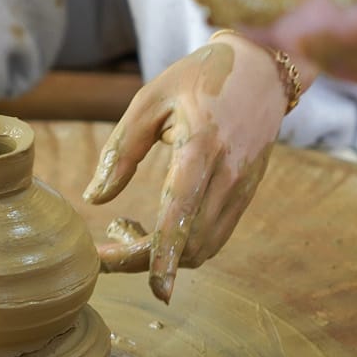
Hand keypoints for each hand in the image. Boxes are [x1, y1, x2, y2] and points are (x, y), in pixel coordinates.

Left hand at [87, 34, 286, 303]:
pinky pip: (214, 236)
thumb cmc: (197, 78)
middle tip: (102, 252)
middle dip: (144, 262)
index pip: (183, 211)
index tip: (155, 289)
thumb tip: (95, 197)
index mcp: (203, 146)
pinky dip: (182, 246)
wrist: (261, 67)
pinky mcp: (246, 194)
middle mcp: (229, 175)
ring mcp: (242, 188)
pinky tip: (156, 227)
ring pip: (204, 248)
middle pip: (190, 243)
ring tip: (124, 228)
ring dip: (162, 256)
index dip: (167, 253)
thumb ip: (122, 150)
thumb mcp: (151, 99)